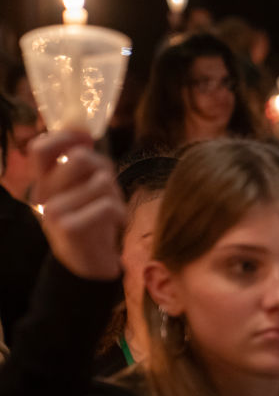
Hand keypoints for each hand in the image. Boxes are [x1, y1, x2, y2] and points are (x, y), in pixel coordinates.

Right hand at [30, 131, 124, 279]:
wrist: (88, 266)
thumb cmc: (90, 220)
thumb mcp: (84, 188)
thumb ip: (82, 163)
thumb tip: (83, 130)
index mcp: (45, 182)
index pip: (40, 148)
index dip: (65, 136)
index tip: (86, 138)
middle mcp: (45, 195)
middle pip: (79, 158)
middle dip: (104, 168)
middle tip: (107, 186)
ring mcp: (54, 212)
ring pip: (100, 181)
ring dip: (116, 192)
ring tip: (112, 207)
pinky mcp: (69, 229)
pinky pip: (107, 205)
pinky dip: (120, 212)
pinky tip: (117, 222)